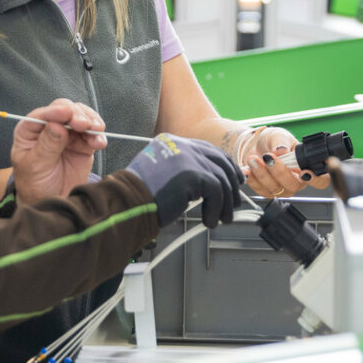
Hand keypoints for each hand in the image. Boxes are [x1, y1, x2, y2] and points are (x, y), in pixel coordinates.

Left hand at [10, 98, 106, 201]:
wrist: (52, 201)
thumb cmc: (35, 184)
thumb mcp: (35, 166)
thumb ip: (46, 146)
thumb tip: (57, 125)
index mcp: (30, 130)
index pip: (42, 114)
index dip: (55, 112)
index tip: (66, 114)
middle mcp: (49, 127)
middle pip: (65, 109)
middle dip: (76, 114)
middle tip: (83, 124)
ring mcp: (68, 134)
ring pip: (81, 116)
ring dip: (90, 121)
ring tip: (96, 132)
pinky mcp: (83, 143)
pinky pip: (93, 133)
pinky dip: (98, 135)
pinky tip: (99, 143)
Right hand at [125, 133, 241, 227]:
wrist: (128, 203)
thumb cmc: (141, 195)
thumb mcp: (162, 174)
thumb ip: (184, 170)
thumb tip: (211, 182)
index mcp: (173, 142)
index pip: (208, 150)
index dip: (225, 165)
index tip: (234, 180)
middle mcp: (182, 145)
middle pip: (219, 161)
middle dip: (232, 183)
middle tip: (234, 202)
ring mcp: (188, 158)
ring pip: (221, 179)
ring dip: (225, 203)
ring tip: (222, 218)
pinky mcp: (194, 174)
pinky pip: (217, 193)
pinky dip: (217, 209)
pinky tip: (209, 221)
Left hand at [242, 127, 331, 198]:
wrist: (254, 145)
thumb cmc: (272, 141)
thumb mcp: (279, 135)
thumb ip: (281, 143)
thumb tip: (282, 151)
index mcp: (306, 167)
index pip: (321, 180)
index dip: (316, 179)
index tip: (305, 172)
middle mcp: (297, 180)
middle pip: (294, 185)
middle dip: (279, 171)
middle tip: (268, 157)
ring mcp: (282, 188)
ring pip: (276, 188)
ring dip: (262, 173)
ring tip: (253, 159)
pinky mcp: (267, 191)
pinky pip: (261, 190)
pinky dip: (252, 178)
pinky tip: (247, 168)